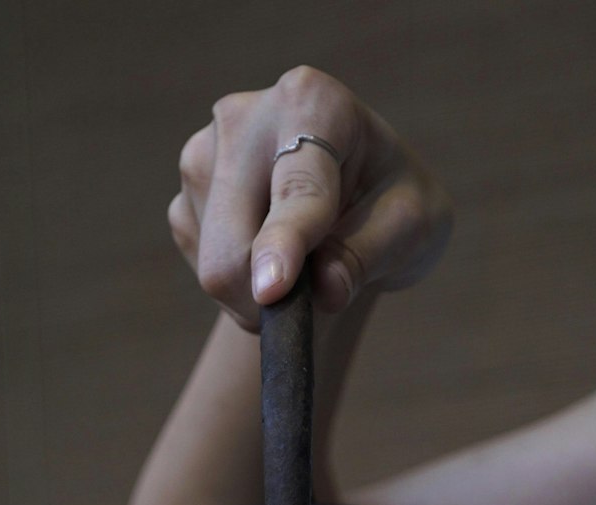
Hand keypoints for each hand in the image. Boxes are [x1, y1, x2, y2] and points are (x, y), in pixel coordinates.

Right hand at [169, 66, 451, 329]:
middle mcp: (244, 118)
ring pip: (214, 268)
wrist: (353, 197)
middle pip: (232, 244)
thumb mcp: (410, 226)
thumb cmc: (389, 201)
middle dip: (265, 298)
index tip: (273, 288)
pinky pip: (202, 271)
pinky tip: (270, 258)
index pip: (296, 189)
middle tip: (308, 310)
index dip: (284, 243)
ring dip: (257, 295)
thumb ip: (367, 255)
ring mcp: (203, 157)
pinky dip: (240, 289)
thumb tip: (326, 291)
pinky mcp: (184, 199)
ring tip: (300, 269)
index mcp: (311, 103)